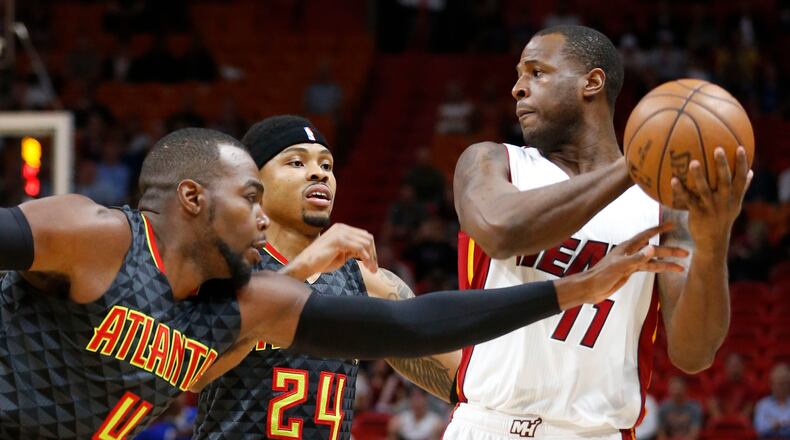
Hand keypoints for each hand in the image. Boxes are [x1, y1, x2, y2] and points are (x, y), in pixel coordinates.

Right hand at [280, 223, 377, 280]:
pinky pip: (359, 248)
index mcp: (343, 229)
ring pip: (365, 243)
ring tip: (371, 270)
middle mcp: (342, 228)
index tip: (373, 265)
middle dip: (373, 254)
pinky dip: (365, 257)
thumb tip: (367, 252)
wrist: (306, 265)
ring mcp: (340, 232)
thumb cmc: (322, 261)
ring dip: (371, 257)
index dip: (372, 251)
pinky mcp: (338, 240)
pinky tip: (366, 266)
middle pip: (367, 238)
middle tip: (374, 269)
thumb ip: (353, 250)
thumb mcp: (342, 254)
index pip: (364, 237)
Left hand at [555, 223, 687, 308]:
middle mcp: (630, 252)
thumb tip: (653, 248)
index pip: (647, 235)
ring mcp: (630, 262)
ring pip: (652, 260)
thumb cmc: (602, 275)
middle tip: (686, 253)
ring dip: (666, 263)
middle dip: (670, 251)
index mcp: (627, 247)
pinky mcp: (629, 271)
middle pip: (654, 249)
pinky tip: (665, 269)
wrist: (591, 288)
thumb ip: (637, 258)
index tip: (673, 224)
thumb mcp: (620, 266)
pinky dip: (657, 268)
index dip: (659, 229)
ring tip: (682, 267)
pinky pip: (647, 268)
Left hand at [671, 146, 752, 250]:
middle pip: (725, 181)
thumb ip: (741, 189)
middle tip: (718, 149)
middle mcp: (725, 202)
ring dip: (699, 176)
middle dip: (722, 165)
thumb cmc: (723, 219)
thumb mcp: (735, 205)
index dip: (742, 163)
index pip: (741, 178)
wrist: (713, 242)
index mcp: (735, 198)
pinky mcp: (698, 214)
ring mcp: (711, 208)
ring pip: (705, 190)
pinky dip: (681, 190)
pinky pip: (688, 200)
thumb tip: (751, 171)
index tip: (740, 147)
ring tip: (694, 162)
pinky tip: (673, 180)